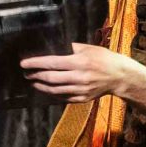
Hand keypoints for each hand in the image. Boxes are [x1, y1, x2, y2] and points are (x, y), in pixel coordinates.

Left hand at [22, 42, 139, 101]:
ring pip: (55, 90)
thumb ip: (72, 48)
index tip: (24, 63)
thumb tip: (55, 48)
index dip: (36, 64)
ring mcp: (81, 89)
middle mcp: (80, 77)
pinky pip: (63, 97)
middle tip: (26, 73)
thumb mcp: (90, 48)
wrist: (121, 77)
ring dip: (41, 86)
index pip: (52, 63)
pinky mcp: (83, 98)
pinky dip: (53, 94)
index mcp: (80, 62)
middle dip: (35, 76)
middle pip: (51, 78)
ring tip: (32, 82)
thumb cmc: (105, 59)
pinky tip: (46, 89)